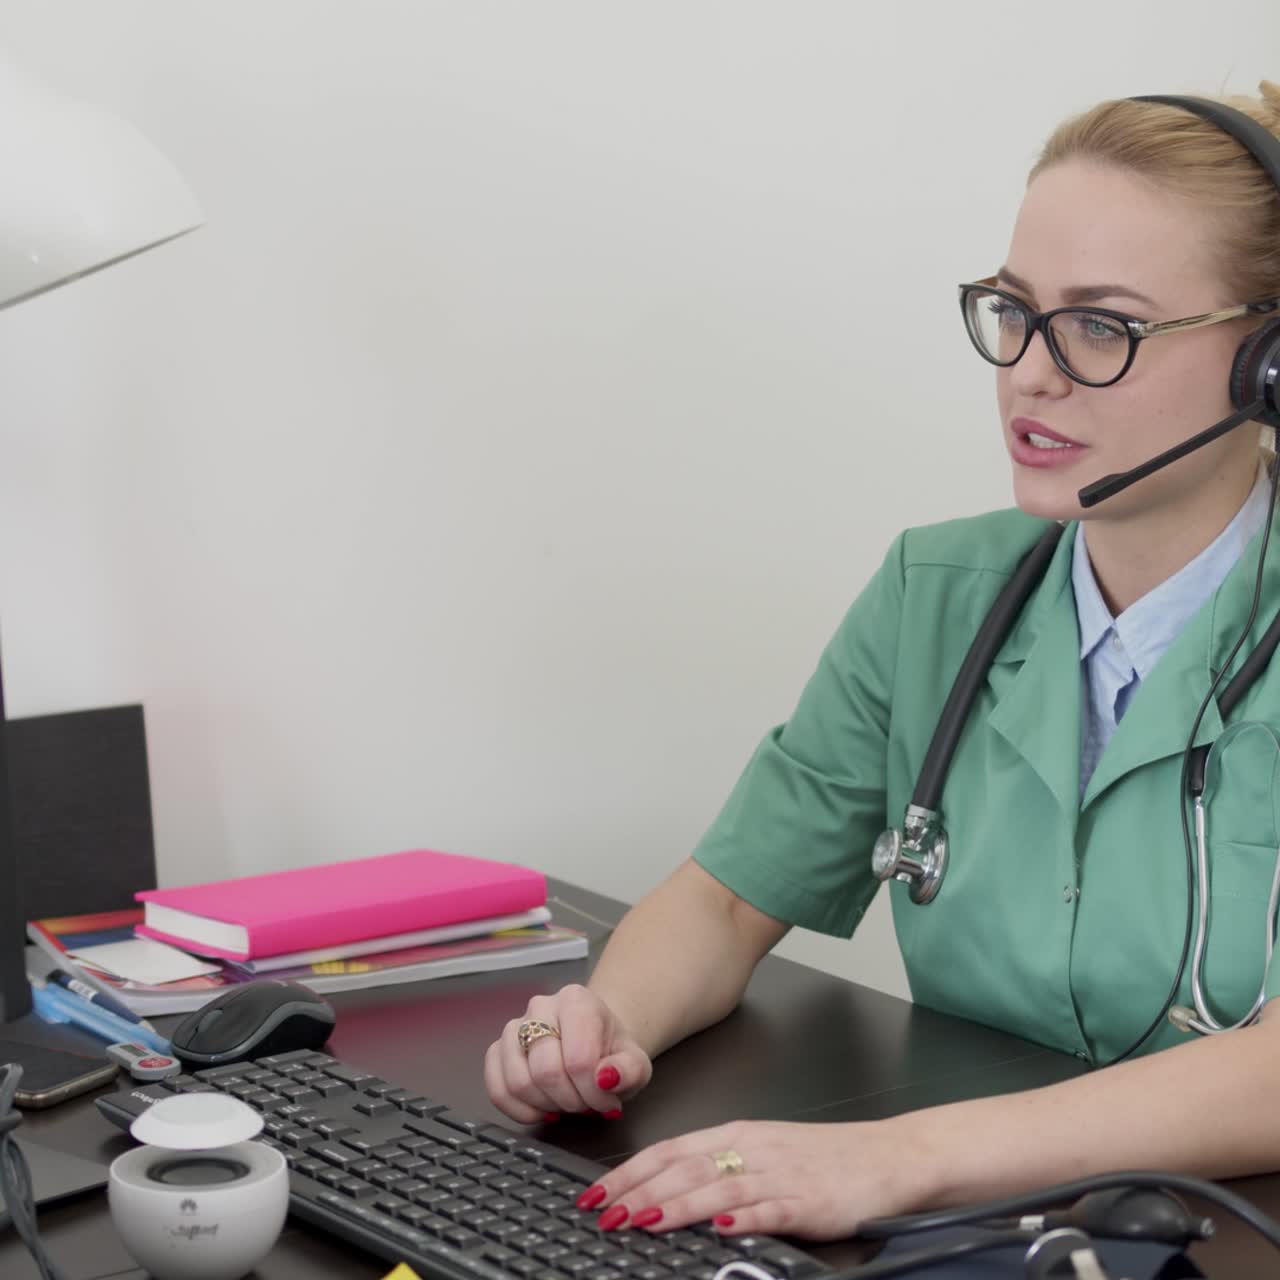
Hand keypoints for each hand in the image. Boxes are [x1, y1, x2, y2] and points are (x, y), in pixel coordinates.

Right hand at [483, 984, 653, 1123]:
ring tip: (565, 1103)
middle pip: (545, 1071)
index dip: (592, 1092)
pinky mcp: (498, 1050)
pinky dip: (518, 1110)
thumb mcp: (635, 1062)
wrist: (596, 1042)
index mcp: (576, 1000)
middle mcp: (540, 1006)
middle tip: (586, 1104)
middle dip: (570, 1100)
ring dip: (545, 1105)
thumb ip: (629, 1070)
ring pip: (518, 1081)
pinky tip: (541, 1110)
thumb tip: (606, 1078)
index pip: (578, 1058)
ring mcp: (514, 1027)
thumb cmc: (613, 1052)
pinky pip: (496, 1088)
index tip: (606, 1101)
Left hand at [573, 1118, 927, 1239]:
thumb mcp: (765, 1152)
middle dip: (638, 1191)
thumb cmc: (826, 1158)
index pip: (670, 1150)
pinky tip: (721, 1227)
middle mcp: (753, 1149)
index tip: (594, 1192)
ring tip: (642, 1220)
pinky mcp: (810, 1201)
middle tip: (602, 1211)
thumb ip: (719, 1167)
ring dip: (675, 1204)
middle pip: (684, 1167)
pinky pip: (771, 1208)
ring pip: (717, 1186)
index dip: (629, 1171)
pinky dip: (743, 1216)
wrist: (889, 1156)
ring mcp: (781, 1174)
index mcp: (738, 1135)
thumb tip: (665, 1190)